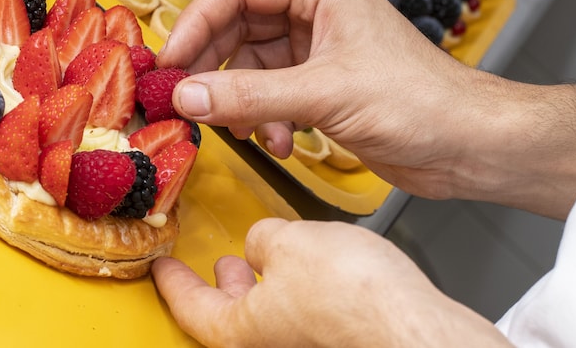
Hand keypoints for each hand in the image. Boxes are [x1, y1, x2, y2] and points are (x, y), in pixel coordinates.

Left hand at [152, 217, 510, 347]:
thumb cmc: (354, 297)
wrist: (412, 323)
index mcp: (241, 330)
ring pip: (272, 313)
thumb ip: (264, 238)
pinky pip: (306, 312)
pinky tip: (314, 263)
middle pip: (232, 317)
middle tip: (216, 265)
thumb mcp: (287, 241)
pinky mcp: (339, 338)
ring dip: (265, 281)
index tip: (163, 268)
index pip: (190, 309)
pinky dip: (299, 286)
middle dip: (225, 285)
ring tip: (264, 256)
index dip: (173, 283)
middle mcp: (272, 344)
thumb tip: (263, 242)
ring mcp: (305, 344)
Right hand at [157, 0, 481, 199]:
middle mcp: (317, 13)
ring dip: (241, 101)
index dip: (197, 21)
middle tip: (186, 99)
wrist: (471, 145)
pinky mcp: (323, 87)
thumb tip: (186, 95)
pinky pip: (270, 95)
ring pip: (251, 66)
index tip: (169, 60)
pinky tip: (281, 142)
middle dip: (214, 67)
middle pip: (238, 27)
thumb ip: (250, 95)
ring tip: (247, 131)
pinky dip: (265, 119)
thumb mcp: (324, 95)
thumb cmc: (420, 101)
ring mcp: (319, 51)